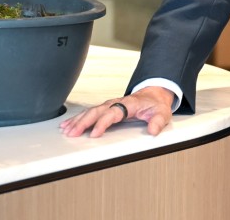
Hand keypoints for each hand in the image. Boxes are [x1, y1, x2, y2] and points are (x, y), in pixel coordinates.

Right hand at [59, 86, 174, 137]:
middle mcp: (116, 103)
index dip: (102, 123)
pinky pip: (90, 112)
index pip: (112, 113)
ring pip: (90, 111)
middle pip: (96, 111)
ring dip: (78, 120)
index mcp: (129, 104)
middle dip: (83, 122)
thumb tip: (153, 130)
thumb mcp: (162, 113)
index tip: (94, 134)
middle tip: (73, 133)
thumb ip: (158, 121)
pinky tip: (69, 124)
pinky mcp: (106, 108)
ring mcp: (110, 105)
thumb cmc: (155, 105)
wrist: (153, 95)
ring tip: (67, 130)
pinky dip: (78, 118)